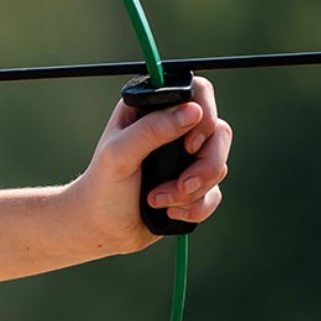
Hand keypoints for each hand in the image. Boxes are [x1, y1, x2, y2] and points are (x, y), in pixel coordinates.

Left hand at [65, 76, 231, 252]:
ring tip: (157, 200)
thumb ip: (151, 130)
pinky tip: (168, 212)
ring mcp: (187, 157)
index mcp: (151, 110)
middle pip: (219, 131)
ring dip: (192, 191)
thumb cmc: (102, 187)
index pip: (197, 92)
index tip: (189, 145)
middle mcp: (173, 128)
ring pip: (219, 165)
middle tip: (181, 185)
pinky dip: (195, 207)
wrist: (102, 228)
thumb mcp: (119, 155)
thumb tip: (193, 110)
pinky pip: (215, 193)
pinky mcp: (195, 184)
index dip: (205, 115)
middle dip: (204, 165)